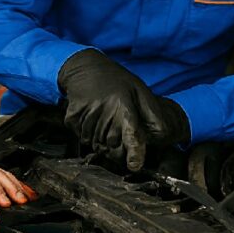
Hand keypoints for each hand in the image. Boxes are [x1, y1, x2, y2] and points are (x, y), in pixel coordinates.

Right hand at [57, 49, 189, 170]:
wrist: (84, 67)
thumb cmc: (116, 81)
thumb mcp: (139, 90)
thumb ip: (151, 113)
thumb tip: (161, 135)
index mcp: (123, 103)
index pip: (130, 132)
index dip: (134, 151)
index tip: (134, 165)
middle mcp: (103, 109)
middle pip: (112, 146)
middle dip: (118, 150)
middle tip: (120, 137)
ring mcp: (86, 114)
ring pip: (96, 145)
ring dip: (103, 142)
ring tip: (106, 123)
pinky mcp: (72, 118)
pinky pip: (83, 139)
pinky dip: (89, 135)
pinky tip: (93, 120)